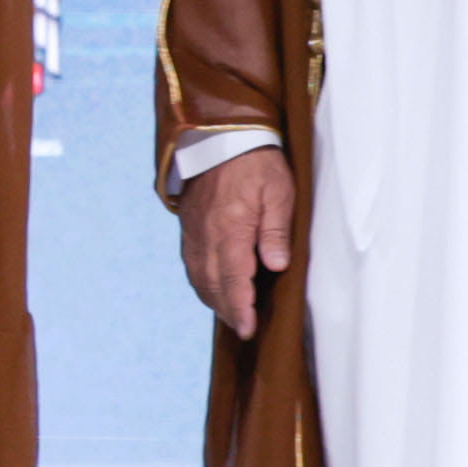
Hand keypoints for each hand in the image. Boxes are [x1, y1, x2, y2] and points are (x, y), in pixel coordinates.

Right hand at [174, 149, 294, 335]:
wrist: (220, 137)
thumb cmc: (257, 163)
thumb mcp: (279, 192)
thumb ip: (276, 230)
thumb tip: (276, 265)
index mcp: (230, 228)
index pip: (233, 278)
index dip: (240, 307)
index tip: (247, 328)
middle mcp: (206, 235)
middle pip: (212, 284)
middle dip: (227, 310)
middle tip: (243, 329)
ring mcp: (194, 232)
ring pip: (198, 277)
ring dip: (213, 299)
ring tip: (230, 314)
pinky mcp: (189, 227)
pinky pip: (191, 263)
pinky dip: (201, 282)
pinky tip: (213, 288)